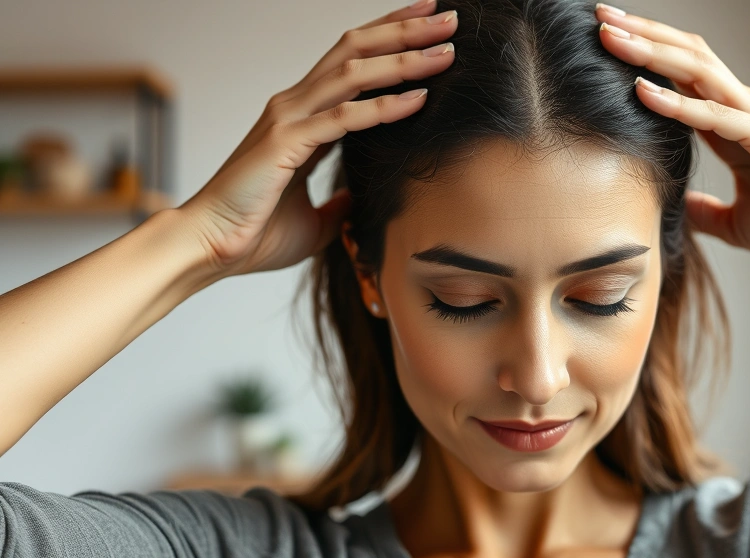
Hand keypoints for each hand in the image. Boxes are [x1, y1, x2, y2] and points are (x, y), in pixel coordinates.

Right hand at [177, 0, 456, 278]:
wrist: (208, 249)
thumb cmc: (254, 234)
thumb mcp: (315, 219)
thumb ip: (338, 203)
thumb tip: (359, 200)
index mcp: (300, 117)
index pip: (351, 63)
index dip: (389, 40)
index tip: (429, 27)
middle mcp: (294, 106)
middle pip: (355, 50)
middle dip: (404, 30)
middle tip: (449, 18)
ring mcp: (288, 119)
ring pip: (353, 72)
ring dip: (403, 58)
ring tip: (445, 49)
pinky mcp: (286, 143)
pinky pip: (345, 117)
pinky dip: (385, 106)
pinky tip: (420, 98)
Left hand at [594, 4, 749, 258]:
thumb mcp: (735, 221)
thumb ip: (704, 211)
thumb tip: (676, 209)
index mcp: (732, 122)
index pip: (682, 76)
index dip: (645, 54)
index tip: (607, 41)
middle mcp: (743, 108)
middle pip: (685, 57)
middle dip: (641, 35)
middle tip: (599, 18)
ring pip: (696, 72)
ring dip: (649, 53)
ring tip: (610, 37)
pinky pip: (714, 116)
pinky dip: (676, 103)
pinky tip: (641, 90)